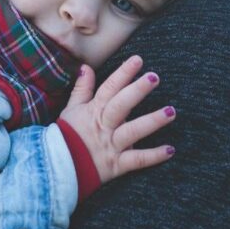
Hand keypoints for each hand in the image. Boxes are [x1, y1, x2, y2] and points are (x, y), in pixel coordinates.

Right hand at [58, 55, 176, 183]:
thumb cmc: (66, 136)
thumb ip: (82, 89)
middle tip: (154, 77)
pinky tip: (170, 150)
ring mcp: (111, 145)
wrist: (58, 168)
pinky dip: (154, 156)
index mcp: (94, 111)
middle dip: (137, 90)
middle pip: (121, 105)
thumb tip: (86, 67)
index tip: (137, 60)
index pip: (109, 88)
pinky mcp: (116, 165)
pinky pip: (137, 160)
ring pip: (133, 131)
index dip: (123, 73)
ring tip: (171, 112)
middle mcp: (104, 126)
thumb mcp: (71, 109)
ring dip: (152, 121)